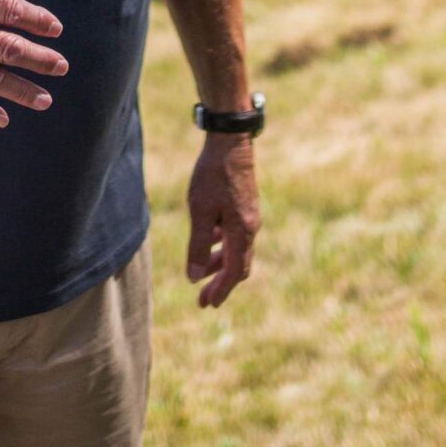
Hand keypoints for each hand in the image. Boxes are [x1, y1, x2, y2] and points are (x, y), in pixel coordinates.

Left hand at [185, 133, 259, 307]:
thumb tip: (195, 277)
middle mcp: (250, 227)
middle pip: (238, 265)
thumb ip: (199, 245)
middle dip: (221, 283)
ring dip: (220, 264)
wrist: (230, 142)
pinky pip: (235, 234)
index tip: (207, 305)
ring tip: (202, 273)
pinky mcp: (244, 205)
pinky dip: (222, 245)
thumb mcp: (201, 212)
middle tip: (204, 299)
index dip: (221, 291)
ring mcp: (249, 216)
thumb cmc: (213, 176)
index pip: (234, 273)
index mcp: (242, 232)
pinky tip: (209, 239)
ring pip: (237, 250)